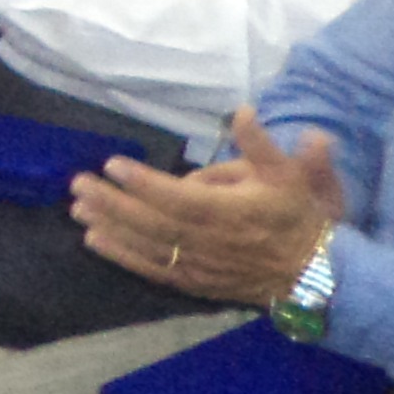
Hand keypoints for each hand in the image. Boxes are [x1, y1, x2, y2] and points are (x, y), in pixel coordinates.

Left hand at [68, 109, 348, 299]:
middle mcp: (211, 242)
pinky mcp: (195, 282)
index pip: (180, 198)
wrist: (316, 273)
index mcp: (231, 212)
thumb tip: (243, 111)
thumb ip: (262, 144)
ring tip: (77, 208)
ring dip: (110, 228)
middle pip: (154, 222)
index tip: (112, 163)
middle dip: (114, 203)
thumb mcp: (290, 175)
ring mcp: (201, 265)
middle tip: (78, 184)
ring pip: (148, 247)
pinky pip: (154, 270)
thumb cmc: (296, 216)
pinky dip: (122, 257)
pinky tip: (94, 240)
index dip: (145, 183)